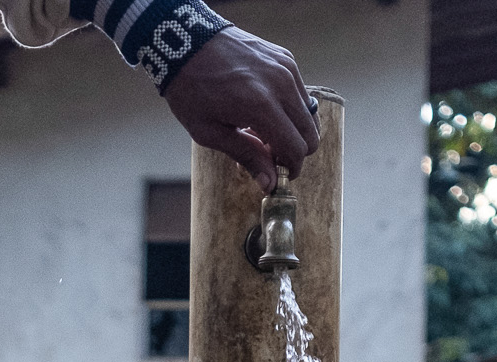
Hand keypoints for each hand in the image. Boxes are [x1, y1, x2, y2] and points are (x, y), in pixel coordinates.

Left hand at [162, 29, 318, 190]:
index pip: (296, 148)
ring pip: (309, 114)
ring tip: (263, 133)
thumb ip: (246, 155)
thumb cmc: (191, 90)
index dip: (291, 168)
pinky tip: (264, 111)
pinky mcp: (285, 58)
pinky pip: (300, 93)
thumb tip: (271, 183)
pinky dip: (290, 109)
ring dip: (293, 130)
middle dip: (295, 152)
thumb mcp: (209, 132)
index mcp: (261, 106)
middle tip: (271, 156)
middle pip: (311, 133)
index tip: (280, 176)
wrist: (185, 43)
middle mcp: (280, 84)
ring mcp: (285, 68)